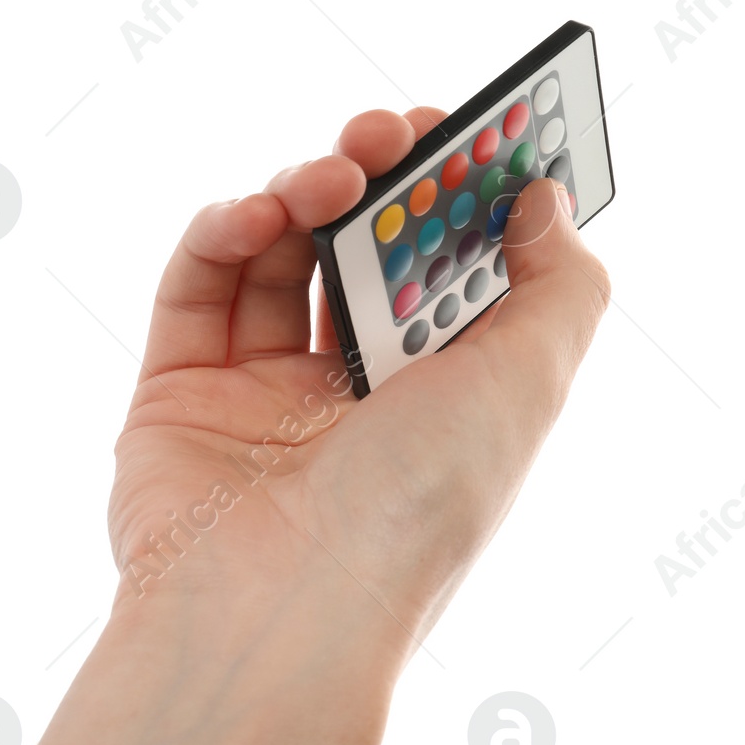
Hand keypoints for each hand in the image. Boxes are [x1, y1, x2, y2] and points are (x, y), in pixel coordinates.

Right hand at [112, 104, 609, 633]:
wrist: (279, 617)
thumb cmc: (418, 507)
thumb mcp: (532, 382)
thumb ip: (561, 282)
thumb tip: (543, 200)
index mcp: (449, 389)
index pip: (459, 264)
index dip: (469, 191)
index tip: (479, 126)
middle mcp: (361, 386)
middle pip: (373, 242)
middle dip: (389, 172)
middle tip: (397, 127)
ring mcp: (267, 386)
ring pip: (288, 246)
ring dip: (313, 185)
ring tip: (336, 174)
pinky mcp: (182, 389)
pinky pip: (201, 280)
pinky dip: (230, 226)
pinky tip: (263, 213)